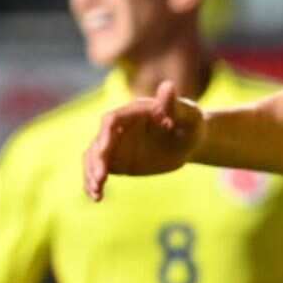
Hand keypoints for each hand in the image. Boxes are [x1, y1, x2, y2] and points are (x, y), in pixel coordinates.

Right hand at [83, 81, 206, 200]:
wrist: (190, 141)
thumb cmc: (191, 124)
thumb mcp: (189, 115)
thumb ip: (175, 105)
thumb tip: (168, 86)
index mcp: (133, 112)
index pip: (112, 120)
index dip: (105, 134)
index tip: (104, 150)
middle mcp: (119, 128)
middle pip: (99, 142)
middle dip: (96, 160)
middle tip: (100, 179)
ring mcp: (115, 144)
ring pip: (94, 158)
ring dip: (91, 174)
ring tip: (97, 191)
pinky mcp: (116, 160)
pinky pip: (99, 171)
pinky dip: (95, 183)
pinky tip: (97, 197)